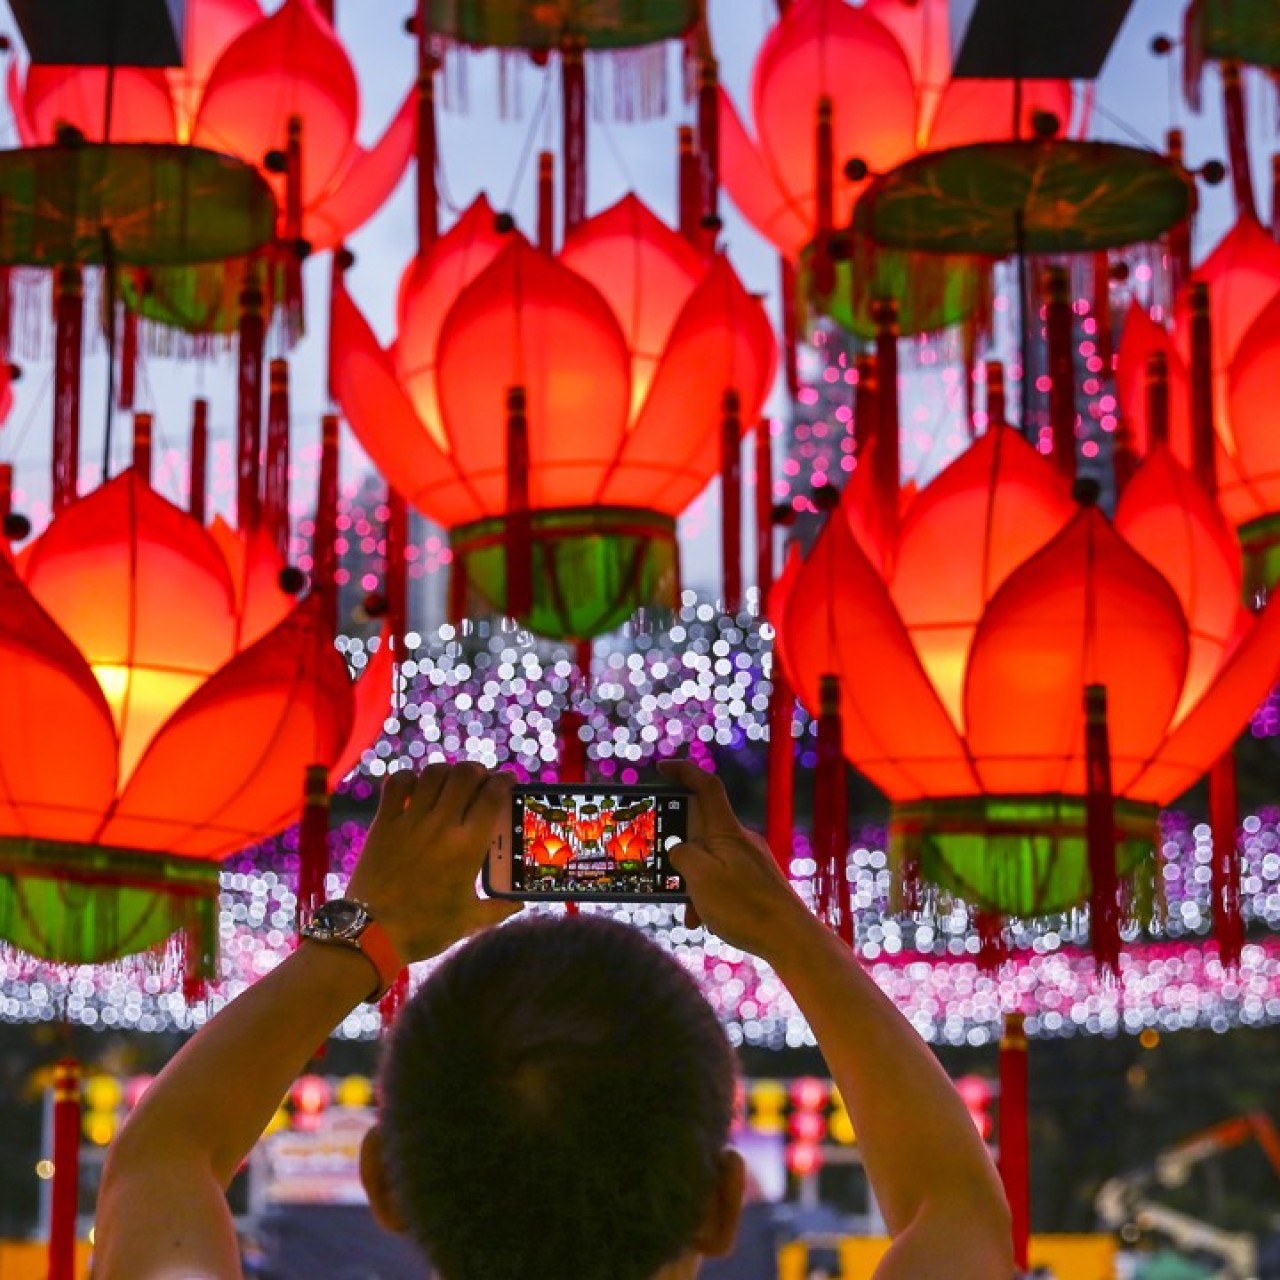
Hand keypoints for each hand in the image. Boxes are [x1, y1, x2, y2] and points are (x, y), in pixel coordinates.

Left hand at [347, 763, 521, 962]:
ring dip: (447, 772)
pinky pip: (397, 784)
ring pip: (433, 774)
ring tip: (451, 781)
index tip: (508, 780)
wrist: (371, 933)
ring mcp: (410, 820)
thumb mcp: (467, 921)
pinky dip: (408, 778)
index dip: (504, 781)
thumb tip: (520, 904)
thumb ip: (497, 909)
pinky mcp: (384, 822)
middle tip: (480, 781)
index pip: (492, 796)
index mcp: (468, 846)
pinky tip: (415, 786)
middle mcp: (442, 824)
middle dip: (478, 771)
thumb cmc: (425, 928)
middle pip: (464, 775)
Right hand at [657, 760, 813, 962]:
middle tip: (663, 871)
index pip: (705, 787)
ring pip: (709, 860)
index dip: (683, 772)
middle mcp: (740, 840)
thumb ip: (683, 856)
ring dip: (692, 882)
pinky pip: (723, 879)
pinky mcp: (756, 881)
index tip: (662, 767)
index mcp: (727, 831)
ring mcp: (750, 860)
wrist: (791, 939)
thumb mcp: (700, 878)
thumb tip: (680, 850)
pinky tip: (704, 920)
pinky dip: (708, 895)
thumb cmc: (745, 907)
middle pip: (701, 829)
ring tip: (690, 912)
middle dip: (678, 851)